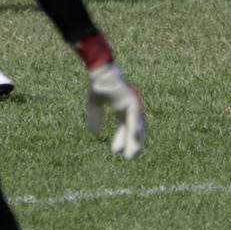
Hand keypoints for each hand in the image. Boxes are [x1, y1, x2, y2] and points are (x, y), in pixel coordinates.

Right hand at [76, 32, 145, 159]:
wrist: (100, 71)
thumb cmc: (98, 84)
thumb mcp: (93, 105)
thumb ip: (95, 118)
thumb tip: (94, 133)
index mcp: (121, 109)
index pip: (124, 128)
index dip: (121, 139)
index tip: (116, 152)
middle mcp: (130, 108)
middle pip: (134, 129)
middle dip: (133, 144)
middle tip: (130, 158)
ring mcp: (132, 104)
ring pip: (136, 125)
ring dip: (136, 139)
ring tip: (134, 152)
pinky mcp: (131, 101)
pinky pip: (135, 116)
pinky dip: (135, 126)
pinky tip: (134, 135)